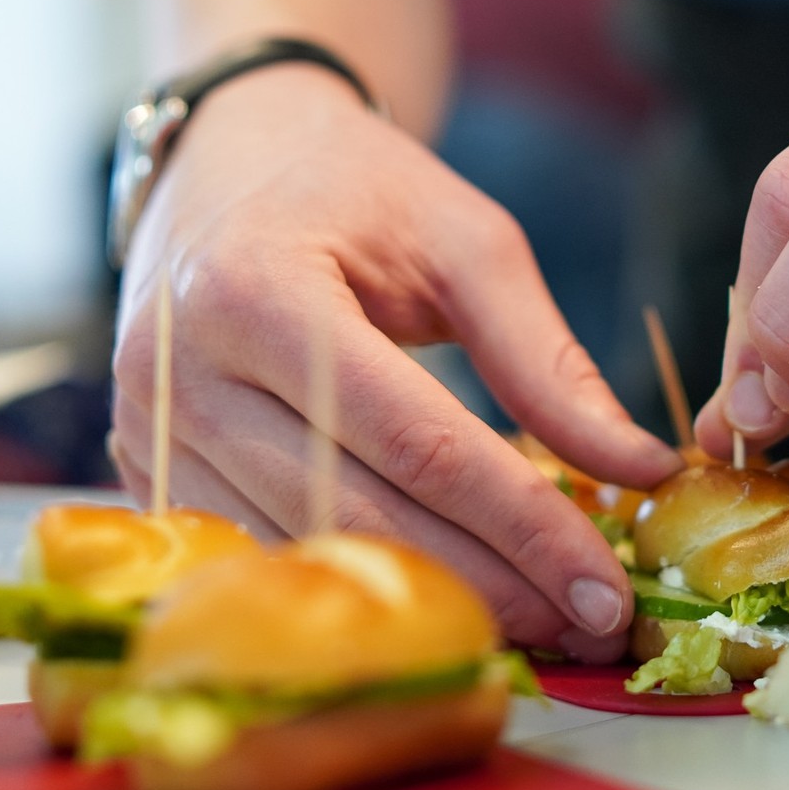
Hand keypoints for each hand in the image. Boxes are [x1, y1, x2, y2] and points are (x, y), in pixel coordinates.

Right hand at [110, 65, 680, 659]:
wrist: (224, 162)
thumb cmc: (354, 189)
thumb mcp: (464, 241)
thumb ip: (546, 360)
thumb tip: (640, 469)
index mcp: (262, 293)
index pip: (419, 444)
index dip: (523, 526)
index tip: (606, 587)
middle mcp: (184, 377)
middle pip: (362, 517)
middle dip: (490, 586)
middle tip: (589, 627)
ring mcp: (151, 432)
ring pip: (312, 554)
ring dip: (433, 602)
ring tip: (539, 624)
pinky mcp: (148, 470)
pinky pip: (269, 553)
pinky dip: (361, 587)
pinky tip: (445, 600)